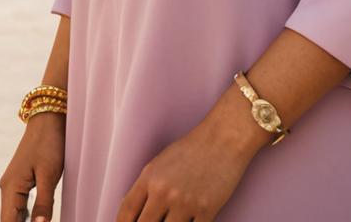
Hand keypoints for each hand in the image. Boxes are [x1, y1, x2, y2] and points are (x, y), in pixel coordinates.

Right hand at [0, 112, 64, 221]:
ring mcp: (13, 183)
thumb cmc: (49, 143)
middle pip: (10, 220)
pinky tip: (36, 220)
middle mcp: (7, 187)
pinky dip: (26, 216)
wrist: (48, 118)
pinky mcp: (21, 180)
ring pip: (14, 214)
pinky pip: (20, 205)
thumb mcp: (49, 174)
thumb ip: (44, 203)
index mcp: (11, 188)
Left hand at [115, 121, 255, 221]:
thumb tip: (134, 214)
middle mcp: (164, 191)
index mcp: (150, 177)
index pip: (126, 212)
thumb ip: (147, 187)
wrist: (225, 137)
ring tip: (173, 220)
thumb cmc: (194, 148)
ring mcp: (185, 202)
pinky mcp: (206, 210)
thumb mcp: (162, 161)